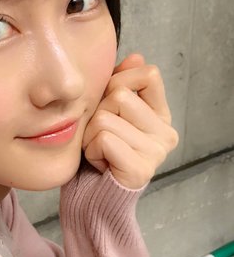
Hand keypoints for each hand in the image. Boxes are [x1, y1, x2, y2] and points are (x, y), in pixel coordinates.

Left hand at [82, 53, 178, 188]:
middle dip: (97, 114)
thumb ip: (121, 86)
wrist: (90, 200)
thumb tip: (135, 57)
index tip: (107, 105)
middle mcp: (166, 134)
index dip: (118, 81)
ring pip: (106, 118)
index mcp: (161, 116)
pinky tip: (99, 164)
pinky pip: (104, 140)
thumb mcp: (107, 114)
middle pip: (120, 96)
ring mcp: (156, 153)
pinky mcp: (140, 169)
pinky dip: (91, 151)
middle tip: (99, 138)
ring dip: (90, 136)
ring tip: (98, 152)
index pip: (149, 74)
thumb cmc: (96, 155)